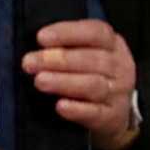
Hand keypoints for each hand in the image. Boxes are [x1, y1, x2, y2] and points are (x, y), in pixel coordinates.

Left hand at [22, 17, 140, 149]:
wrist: (113, 113)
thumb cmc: (91, 75)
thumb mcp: (86, 54)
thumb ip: (65, 46)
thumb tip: (35, 46)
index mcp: (113, 45)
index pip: (96, 32)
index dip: (68, 33)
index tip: (41, 37)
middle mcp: (119, 67)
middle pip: (92, 59)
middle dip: (58, 60)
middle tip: (30, 62)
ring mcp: (117, 93)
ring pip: (93, 85)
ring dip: (63, 82)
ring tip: (40, 81)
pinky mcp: (112, 117)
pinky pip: (95, 113)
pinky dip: (77, 109)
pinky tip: (60, 106)